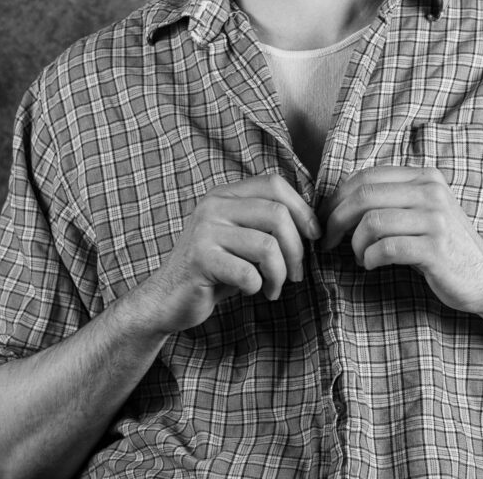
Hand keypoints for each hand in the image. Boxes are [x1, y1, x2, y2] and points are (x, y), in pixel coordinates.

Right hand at [136, 175, 320, 334]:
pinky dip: (258, 286)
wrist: (167, 298)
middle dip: (296, 249)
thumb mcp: (241, 236)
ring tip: (274, 287)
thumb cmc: (216, 268)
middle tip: (296, 273)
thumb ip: (267, 222)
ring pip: (267, 246)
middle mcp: (214, 205)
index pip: (274, 183)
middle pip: (277, 214)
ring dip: (280, 274)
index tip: (314, 236)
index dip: (303, 209)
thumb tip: (314, 224)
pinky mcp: (200, 260)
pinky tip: (252, 291)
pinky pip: (248, 272)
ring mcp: (205, 231)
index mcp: (225, 193)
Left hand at [318, 166, 482, 314]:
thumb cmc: (443, 245)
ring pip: (371, 222)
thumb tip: (338, 201)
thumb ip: (390, 199)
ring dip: (354, 243)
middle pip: (364, 196)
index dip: (338, 197)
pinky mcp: (436, 249)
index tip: (325, 218)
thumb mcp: (421, 210)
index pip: (367, 176)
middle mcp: (431, 191)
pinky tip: (371, 264)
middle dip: (336, 219)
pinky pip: (385, 248)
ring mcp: (436, 219)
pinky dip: (369, 258)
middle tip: (327, 239)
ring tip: (359, 256)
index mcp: (424, 176)